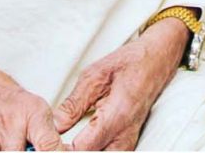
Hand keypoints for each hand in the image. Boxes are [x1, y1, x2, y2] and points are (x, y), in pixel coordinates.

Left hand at [53, 18, 187, 149]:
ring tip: (65, 140)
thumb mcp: (96, 74)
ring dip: (81, 150)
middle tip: (53, 141)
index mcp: (117, 115)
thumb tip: (54, 126)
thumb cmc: (129, 62)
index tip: (47, 140)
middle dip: (70, 151)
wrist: (157, 60)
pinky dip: (90, 150)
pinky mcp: (127, 145)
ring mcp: (128, 143)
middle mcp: (125, 135)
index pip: (82, 150)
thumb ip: (73, 103)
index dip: (60, 148)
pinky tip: (78, 142)